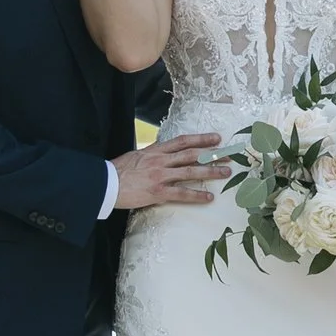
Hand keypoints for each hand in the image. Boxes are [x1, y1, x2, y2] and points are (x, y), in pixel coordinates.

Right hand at [112, 131, 226, 209]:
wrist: (105, 183)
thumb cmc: (118, 170)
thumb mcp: (136, 156)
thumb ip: (152, 155)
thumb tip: (163, 154)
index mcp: (156, 150)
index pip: (183, 141)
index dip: (201, 139)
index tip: (216, 138)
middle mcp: (161, 161)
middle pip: (192, 155)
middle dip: (213, 154)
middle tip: (230, 154)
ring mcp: (160, 176)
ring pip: (191, 172)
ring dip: (210, 172)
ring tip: (226, 172)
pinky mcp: (158, 192)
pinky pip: (181, 194)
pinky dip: (196, 195)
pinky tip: (209, 197)